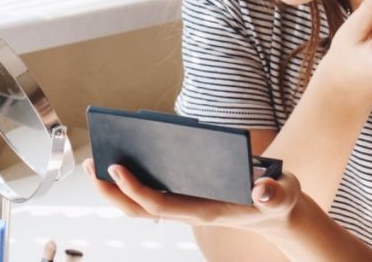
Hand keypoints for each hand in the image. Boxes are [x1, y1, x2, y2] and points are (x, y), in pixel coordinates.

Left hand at [83, 158, 301, 232]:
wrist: (278, 212)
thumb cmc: (278, 200)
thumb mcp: (282, 194)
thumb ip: (275, 192)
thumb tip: (262, 189)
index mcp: (204, 210)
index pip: (160, 205)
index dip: (135, 189)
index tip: (116, 168)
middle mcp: (188, 210)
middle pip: (140, 208)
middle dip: (112, 190)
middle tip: (89, 164)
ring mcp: (184, 205)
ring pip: (141, 203)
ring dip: (116, 186)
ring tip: (96, 160)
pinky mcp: (185, 196)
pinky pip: (151, 192)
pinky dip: (132, 180)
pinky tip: (123, 159)